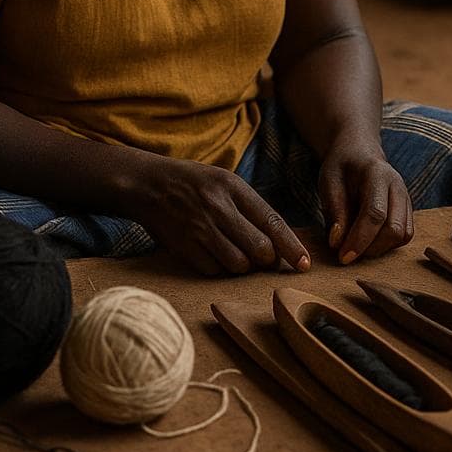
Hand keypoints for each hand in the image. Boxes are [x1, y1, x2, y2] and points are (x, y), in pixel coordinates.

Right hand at [131, 155, 310, 275]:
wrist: (147, 184)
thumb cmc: (193, 183)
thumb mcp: (225, 181)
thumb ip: (251, 207)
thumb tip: (280, 240)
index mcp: (233, 188)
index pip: (272, 222)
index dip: (292, 247)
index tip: (304, 264)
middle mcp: (219, 208)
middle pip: (260, 249)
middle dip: (268, 260)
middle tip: (265, 259)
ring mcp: (200, 229)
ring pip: (239, 264)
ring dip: (244, 266)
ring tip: (237, 254)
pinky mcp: (184, 247)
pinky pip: (214, 270)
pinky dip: (219, 269)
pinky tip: (215, 255)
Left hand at [317, 147, 413, 264]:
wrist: (359, 152)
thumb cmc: (342, 167)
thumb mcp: (329, 182)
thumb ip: (334, 211)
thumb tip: (337, 243)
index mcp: (377, 174)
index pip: (375, 214)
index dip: (360, 239)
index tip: (343, 257)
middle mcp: (398, 186)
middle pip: (394, 229)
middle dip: (370, 248)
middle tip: (346, 252)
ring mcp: (407, 198)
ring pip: (403, 235)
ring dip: (379, 248)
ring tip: (356, 244)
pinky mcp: (408, 210)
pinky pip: (405, 236)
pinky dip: (387, 245)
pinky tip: (368, 240)